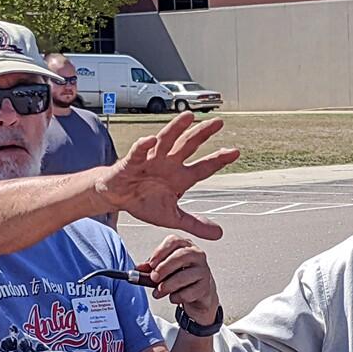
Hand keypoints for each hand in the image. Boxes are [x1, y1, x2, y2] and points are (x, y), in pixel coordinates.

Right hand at [95, 112, 238, 239]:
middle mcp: (168, 164)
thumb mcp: (172, 217)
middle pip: (188, 146)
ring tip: (189, 117)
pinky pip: (137, 153)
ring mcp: (150, 160)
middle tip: (219, 122)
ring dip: (176, 128)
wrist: (116, 197)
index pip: (203, 167)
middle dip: (202, 134)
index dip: (218, 160)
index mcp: (180, 177)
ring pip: (165, 141)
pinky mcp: (130, 163)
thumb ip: (195, 224)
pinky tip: (150, 138)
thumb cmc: (144, 202)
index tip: (236, 152)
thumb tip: (219, 234)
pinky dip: (143, 146)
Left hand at [138, 235, 218, 325]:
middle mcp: (197, 254)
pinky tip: (174, 297)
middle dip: (164, 268)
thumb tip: (138, 268)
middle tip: (154, 278)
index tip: (151, 264)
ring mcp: (203, 270)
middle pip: (181, 256)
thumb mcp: (163, 270)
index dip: (160, 252)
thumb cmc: (180, 277)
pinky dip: (177, 297)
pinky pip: (189, 292)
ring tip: (158, 292)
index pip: (173, 241)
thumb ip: (151, 268)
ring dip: (168, 285)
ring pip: (184, 276)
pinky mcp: (206, 286)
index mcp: (185, 245)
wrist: (199, 293)